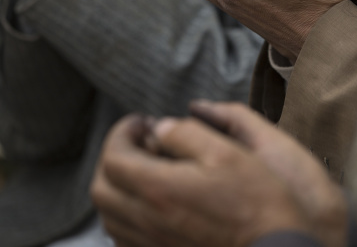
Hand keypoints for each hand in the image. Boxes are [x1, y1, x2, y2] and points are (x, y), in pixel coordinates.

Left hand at [91, 104, 347, 246]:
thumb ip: (187, 133)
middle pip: (101, 189)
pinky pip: (125, 238)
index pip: (113, 157)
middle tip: (140, 142)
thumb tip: (161, 127)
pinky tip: (154, 201)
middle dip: (114, 157)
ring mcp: (152, 245)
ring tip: (146, 169)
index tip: (142, 122)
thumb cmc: (256, 201)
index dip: (122, 132)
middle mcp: (147, 221)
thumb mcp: (227, 150)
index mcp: (159, 189)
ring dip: (118, 186)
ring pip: (109, 217)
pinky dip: (128, 214)